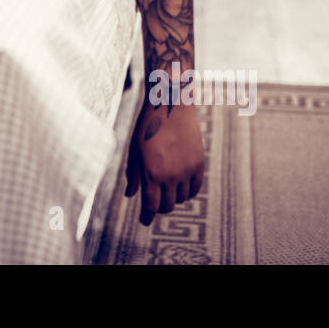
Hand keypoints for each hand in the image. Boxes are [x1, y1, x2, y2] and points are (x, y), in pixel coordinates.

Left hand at [124, 101, 204, 225]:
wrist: (170, 106)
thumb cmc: (147, 127)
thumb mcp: (134, 150)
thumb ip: (132, 174)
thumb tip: (130, 195)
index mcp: (150, 173)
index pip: (151, 206)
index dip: (147, 217)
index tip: (144, 221)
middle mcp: (170, 175)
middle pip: (167, 206)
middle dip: (159, 208)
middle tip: (155, 204)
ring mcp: (186, 171)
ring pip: (181, 199)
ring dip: (173, 199)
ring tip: (166, 191)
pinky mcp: (198, 164)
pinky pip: (194, 189)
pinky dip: (187, 192)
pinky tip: (180, 189)